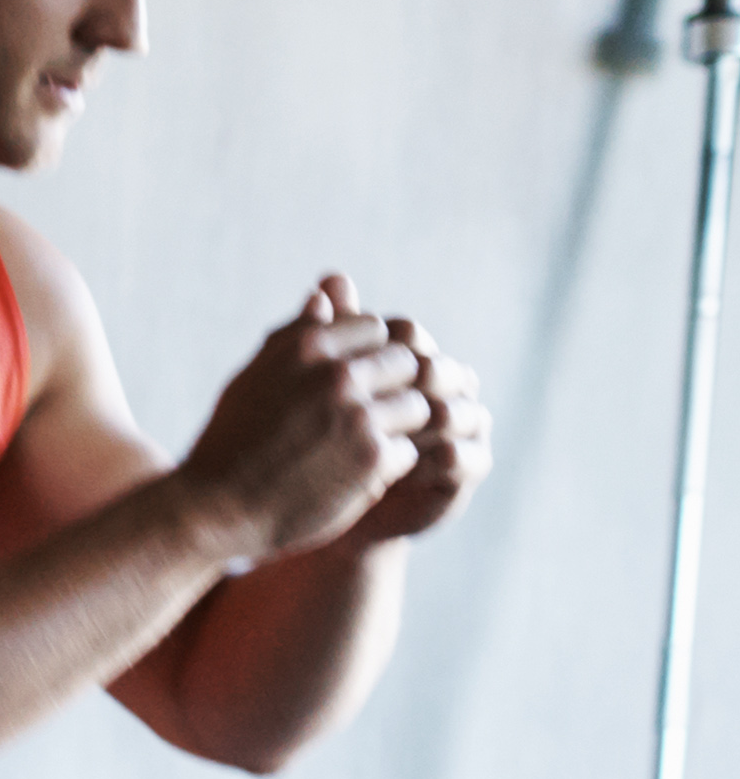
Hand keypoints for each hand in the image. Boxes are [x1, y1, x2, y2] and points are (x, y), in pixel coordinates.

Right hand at [177, 274, 435, 558]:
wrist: (215, 508)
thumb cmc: (232, 440)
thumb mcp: (254, 375)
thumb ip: (294, 336)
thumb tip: (323, 296)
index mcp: (306, 346)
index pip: (376, 329)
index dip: (372, 355)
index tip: (359, 382)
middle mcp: (335, 374)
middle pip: (406, 362)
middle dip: (395, 387)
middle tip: (374, 415)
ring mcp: (357, 416)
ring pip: (417, 406)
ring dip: (399, 427)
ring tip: (369, 445)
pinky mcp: (372, 458)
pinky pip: (409, 450)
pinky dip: (389, 465)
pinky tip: (361, 474)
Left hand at [334, 286, 488, 546]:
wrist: (312, 501)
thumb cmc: (309, 437)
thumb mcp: (310, 382)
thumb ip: (323, 331)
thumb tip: (330, 277)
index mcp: (405, 359)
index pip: (408, 335)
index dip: (386, 342)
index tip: (351, 357)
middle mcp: (440, 388)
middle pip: (441, 369)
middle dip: (414, 377)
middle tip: (380, 393)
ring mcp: (458, 428)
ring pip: (462, 411)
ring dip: (431, 418)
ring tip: (398, 429)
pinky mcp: (464, 470)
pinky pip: (468, 457)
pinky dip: (443, 456)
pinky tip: (412, 463)